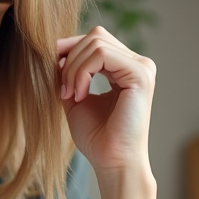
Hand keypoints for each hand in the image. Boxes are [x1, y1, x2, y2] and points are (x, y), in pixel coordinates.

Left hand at [54, 26, 160, 198]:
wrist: (111, 161)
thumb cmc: (96, 136)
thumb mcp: (75, 97)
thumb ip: (68, 73)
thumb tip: (56, 49)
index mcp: (125, 68)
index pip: (95, 40)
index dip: (69, 51)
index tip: (57, 79)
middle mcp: (138, 64)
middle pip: (95, 36)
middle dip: (70, 59)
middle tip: (64, 91)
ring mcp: (142, 67)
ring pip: (96, 42)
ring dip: (74, 68)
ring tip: (71, 95)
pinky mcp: (141, 75)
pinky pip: (101, 54)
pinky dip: (82, 72)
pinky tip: (80, 94)